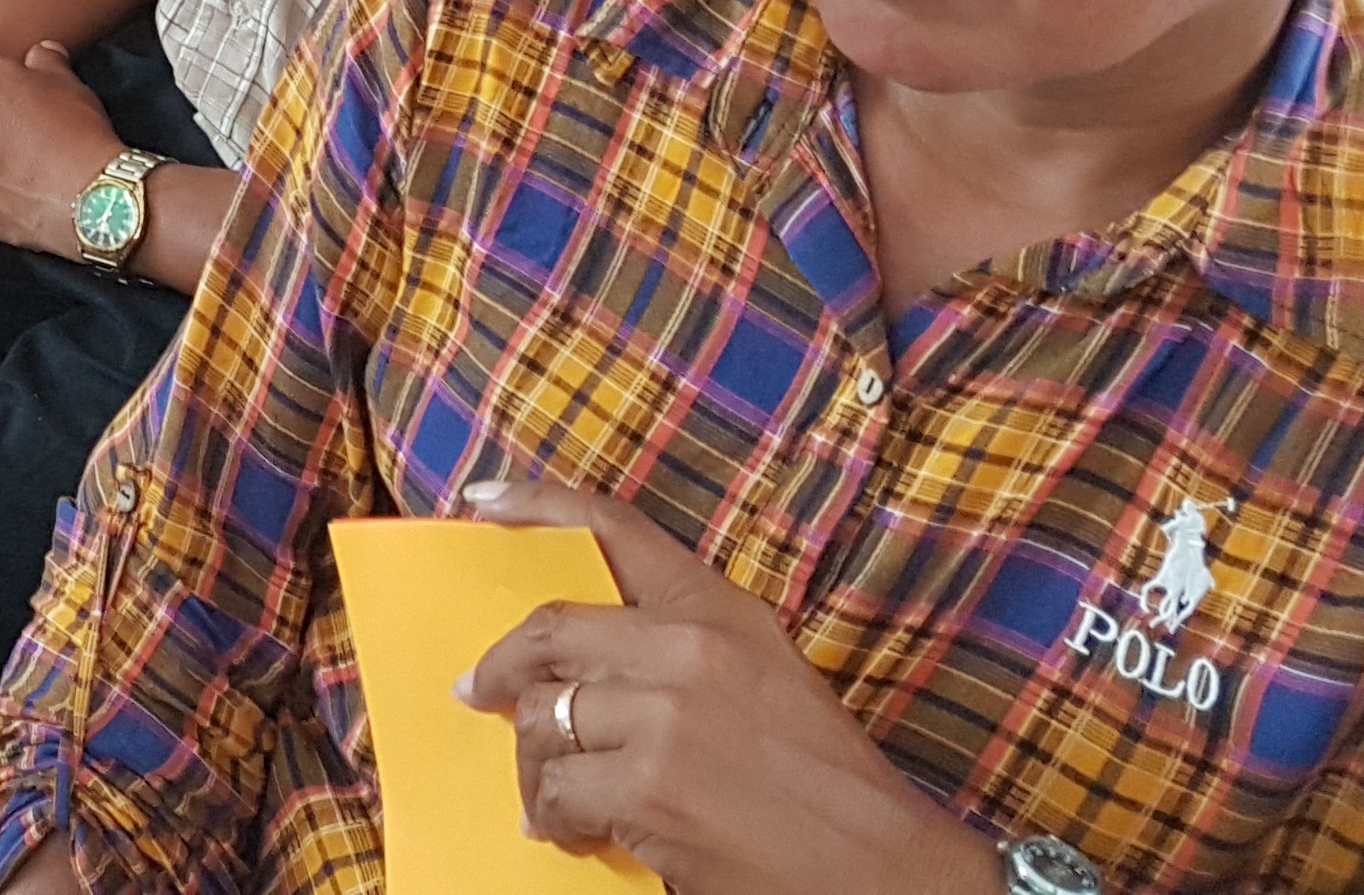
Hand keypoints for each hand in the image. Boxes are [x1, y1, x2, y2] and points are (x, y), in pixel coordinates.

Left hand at [455, 485, 997, 894]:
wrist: (884, 868)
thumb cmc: (824, 782)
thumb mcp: (764, 674)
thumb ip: (681, 646)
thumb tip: (585, 658)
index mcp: (720, 609)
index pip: (612, 528)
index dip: (534, 506)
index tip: (482, 504)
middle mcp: (689, 646)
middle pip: (551, 629)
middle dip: (501, 665)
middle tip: (479, 691)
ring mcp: (666, 714)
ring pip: (545, 716)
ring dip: (533, 762)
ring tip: (546, 794)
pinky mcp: (651, 785)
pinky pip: (560, 786)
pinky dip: (553, 813)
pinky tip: (572, 829)